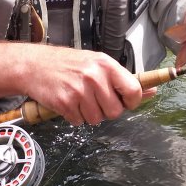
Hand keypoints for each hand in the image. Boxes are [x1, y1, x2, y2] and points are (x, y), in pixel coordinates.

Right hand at [23, 47, 154, 125]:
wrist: (34, 65)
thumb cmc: (68, 64)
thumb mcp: (97, 63)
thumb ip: (122, 78)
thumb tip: (151, 91)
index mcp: (106, 64)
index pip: (133, 90)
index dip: (132, 101)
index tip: (125, 101)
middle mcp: (94, 76)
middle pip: (115, 111)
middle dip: (107, 110)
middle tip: (96, 100)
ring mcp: (79, 91)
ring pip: (97, 119)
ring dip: (89, 114)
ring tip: (80, 99)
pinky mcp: (65, 103)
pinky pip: (79, 122)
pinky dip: (74, 116)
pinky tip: (68, 102)